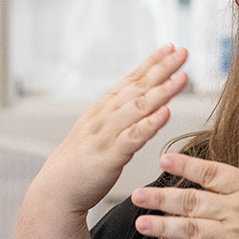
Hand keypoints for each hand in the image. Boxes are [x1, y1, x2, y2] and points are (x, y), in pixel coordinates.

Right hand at [31, 44, 188, 215]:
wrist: (56, 190)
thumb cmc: (82, 162)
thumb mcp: (100, 130)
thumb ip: (120, 114)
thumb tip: (141, 98)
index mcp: (105, 109)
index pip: (132, 79)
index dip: (152, 62)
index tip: (171, 47)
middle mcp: (106, 116)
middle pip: (138, 87)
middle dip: (162, 68)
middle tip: (183, 52)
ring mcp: (107, 134)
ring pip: (139, 108)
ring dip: (162, 91)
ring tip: (182, 78)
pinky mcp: (110, 156)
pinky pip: (133, 137)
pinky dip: (150, 124)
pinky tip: (165, 113)